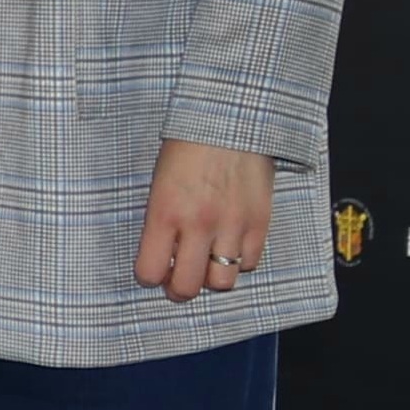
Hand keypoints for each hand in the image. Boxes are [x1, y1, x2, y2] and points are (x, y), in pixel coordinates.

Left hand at [133, 139, 278, 306]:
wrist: (231, 120)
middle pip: (188, 286)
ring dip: (212, 279)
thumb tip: (161, 254)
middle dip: (179, 290)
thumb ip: (159, 219)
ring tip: (206, 265)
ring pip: (223, 282)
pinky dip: (239, 262)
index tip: (152, 271)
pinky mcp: (259, 222)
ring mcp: (232, 225)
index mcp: (165, 211)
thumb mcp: (159, 181)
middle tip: (178, 282)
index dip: (149, 277)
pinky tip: (230, 247)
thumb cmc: (188, 145)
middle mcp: (198, 223)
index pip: (150, 271)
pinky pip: (249, 263)